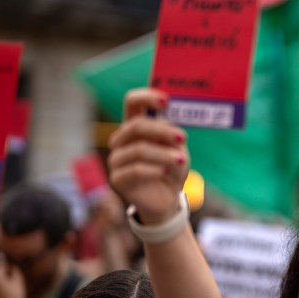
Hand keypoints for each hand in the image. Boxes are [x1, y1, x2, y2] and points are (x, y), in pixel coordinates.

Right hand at [107, 88, 188, 224]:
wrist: (167, 200)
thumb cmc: (172, 170)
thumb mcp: (178, 149)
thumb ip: (172, 136)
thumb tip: (166, 122)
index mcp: (136, 127)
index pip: (132, 103)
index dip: (146, 97)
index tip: (167, 101)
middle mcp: (122, 140)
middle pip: (135, 126)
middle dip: (162, 131)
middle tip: (182, 138)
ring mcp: (117, 159)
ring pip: (138, 149)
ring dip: (163, 154)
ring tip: (181, 161)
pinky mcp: (117, 179)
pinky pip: (135, 170)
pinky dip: (155, 170)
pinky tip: (166, 173)